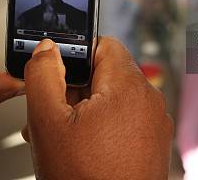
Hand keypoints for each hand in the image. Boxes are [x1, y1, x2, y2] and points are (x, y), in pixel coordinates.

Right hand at [22, 38, 173, 179]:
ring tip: (61, 140)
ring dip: (83, 112)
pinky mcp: (153, 144)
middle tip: (50, 114)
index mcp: (129, 86)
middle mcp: (149, 101)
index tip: (56, 73)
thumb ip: (43, 74)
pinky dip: (101, 130)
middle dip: (73, 90)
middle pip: (104, 75)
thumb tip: (47, 47)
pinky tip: (80, 152)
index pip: (102, 44)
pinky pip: (124, 122)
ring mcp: (154, 124)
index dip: (74, 55)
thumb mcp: (48, 122)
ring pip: (111, 101)